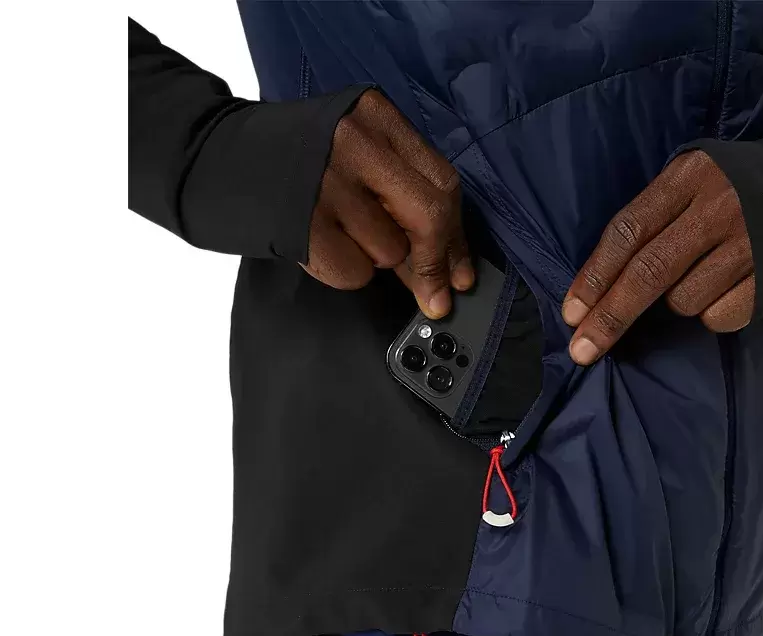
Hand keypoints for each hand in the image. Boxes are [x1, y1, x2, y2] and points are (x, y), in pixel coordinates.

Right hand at [303, 89, 473, 318]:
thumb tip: (446, 270)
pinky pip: (354, 271)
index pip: (442, 183)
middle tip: (433, 294)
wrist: (204, 159)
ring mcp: (326, 181)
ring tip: (336, 230)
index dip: (456, 237)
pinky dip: (342, 271)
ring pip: (390, 250)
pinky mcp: (303, 222)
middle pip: (428, 215)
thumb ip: (401, 197)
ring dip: (372, 257)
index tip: (460, 274)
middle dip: (433, 262)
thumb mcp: (351, 155)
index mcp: (374, 115)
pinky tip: (317, 244)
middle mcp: (353, 141)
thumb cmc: (289, 161)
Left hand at [562, 151, 754, 364]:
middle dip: (610, 317)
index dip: (594, 276)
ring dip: (679, 302)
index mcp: (690, 176)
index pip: (628, 231)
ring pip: (683, 300)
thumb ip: (656, 216)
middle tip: (583, 349)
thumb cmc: (746, 188)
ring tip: (707, 273)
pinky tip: (732, 286)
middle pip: (648, 272)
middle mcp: (718, 207)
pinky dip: (714, 313)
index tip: (571, 313)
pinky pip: (719, 316)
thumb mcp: (698, 179)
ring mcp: (749, 244)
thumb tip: (602, 283)